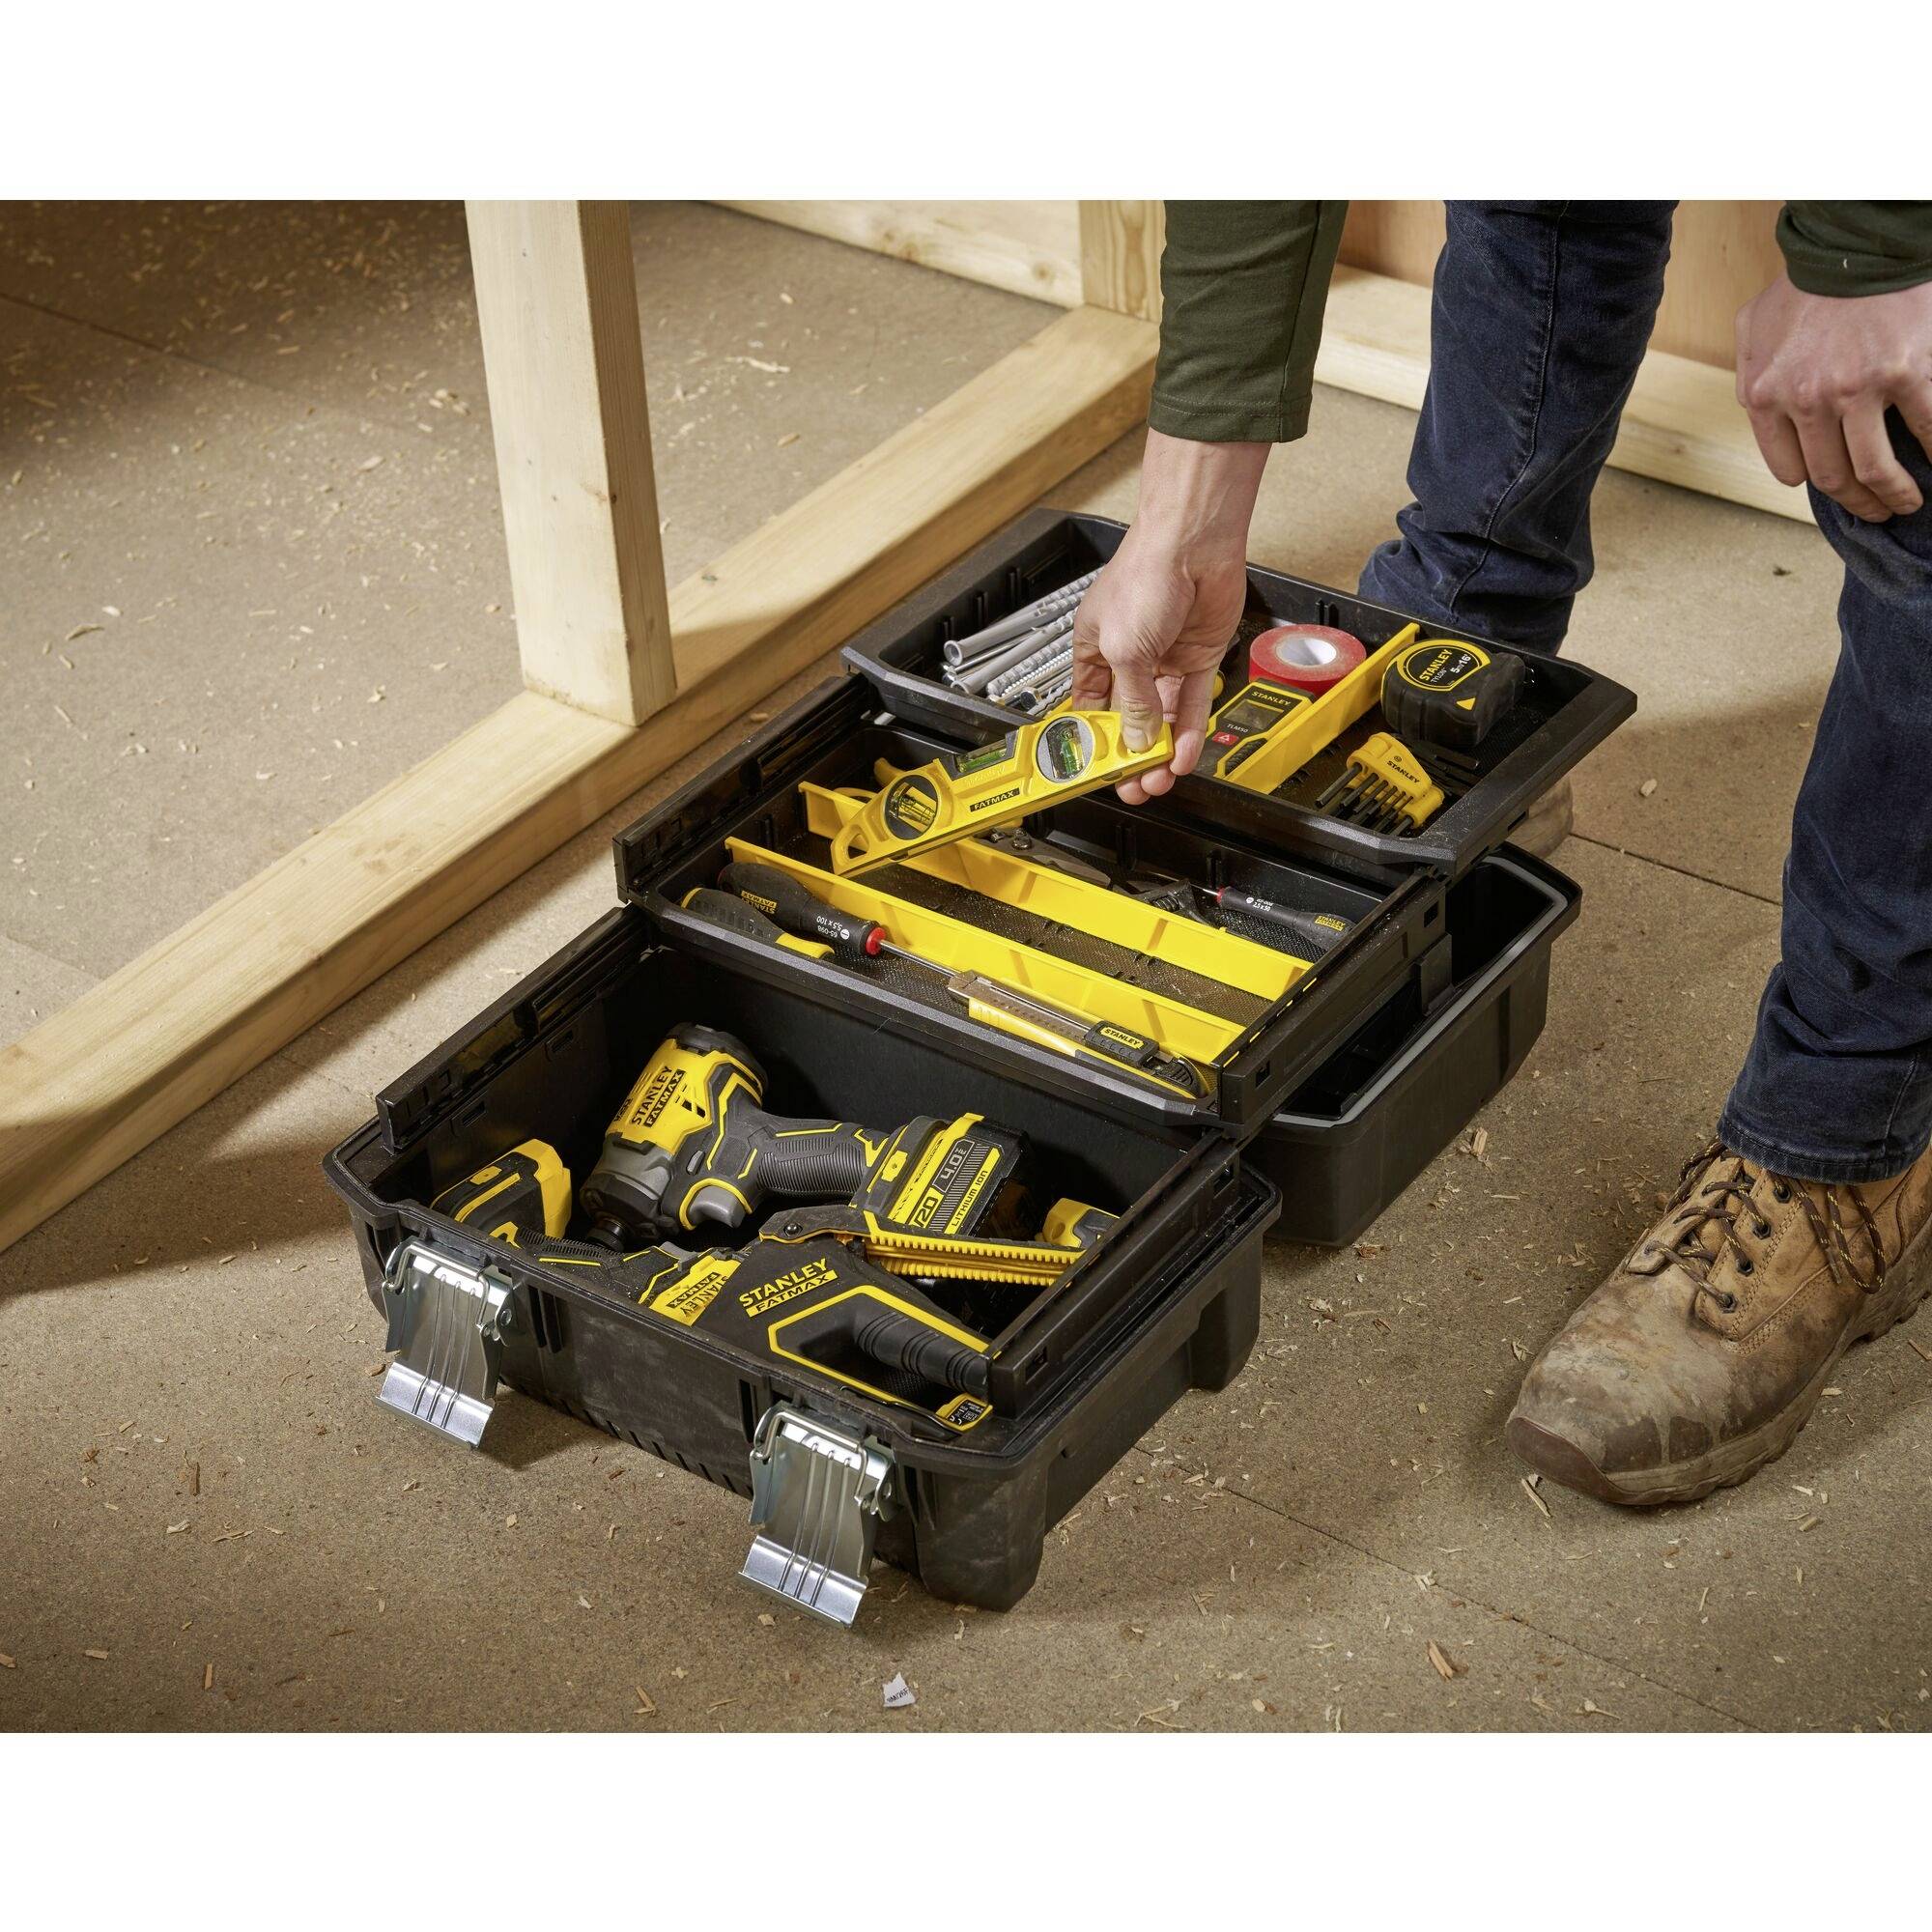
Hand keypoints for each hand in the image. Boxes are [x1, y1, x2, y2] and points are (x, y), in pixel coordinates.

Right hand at [1069, 429, 1269, 803]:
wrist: (1194, 543)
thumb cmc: (1145, 575)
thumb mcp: (1124, 650)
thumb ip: (1132, 701)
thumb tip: (1135, 740)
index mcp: (1093, 650)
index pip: (1088, 708)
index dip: (1092, 742)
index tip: (1097, 772)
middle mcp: (1128, 657)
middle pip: (1127, 720)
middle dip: (1130, 756)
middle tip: (1133, 786)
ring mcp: (1164, 660)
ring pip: (1161, 718)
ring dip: (1160, 752)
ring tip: (1158, 780)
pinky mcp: (1197, 659)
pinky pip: (1191, 706)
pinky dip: (1187, 733)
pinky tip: (1182, 756)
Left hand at [1736, 272, 1931, 520]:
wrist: (1856, 241)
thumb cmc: (1806, 282)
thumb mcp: (1754, 329)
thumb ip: (1755, 372)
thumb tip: (1762, 407)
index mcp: (1767, 395)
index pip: (1789, 466)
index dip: (1813, 482)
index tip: (1833, 487)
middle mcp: (1806, 400)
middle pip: (1833, 476)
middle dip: (1858, 502)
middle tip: (1877, 511)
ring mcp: (1857, 389)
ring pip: (1875, 468)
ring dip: (1894, 495)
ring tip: (1907, 503)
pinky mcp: (1906, 372)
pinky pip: (1926, 430)